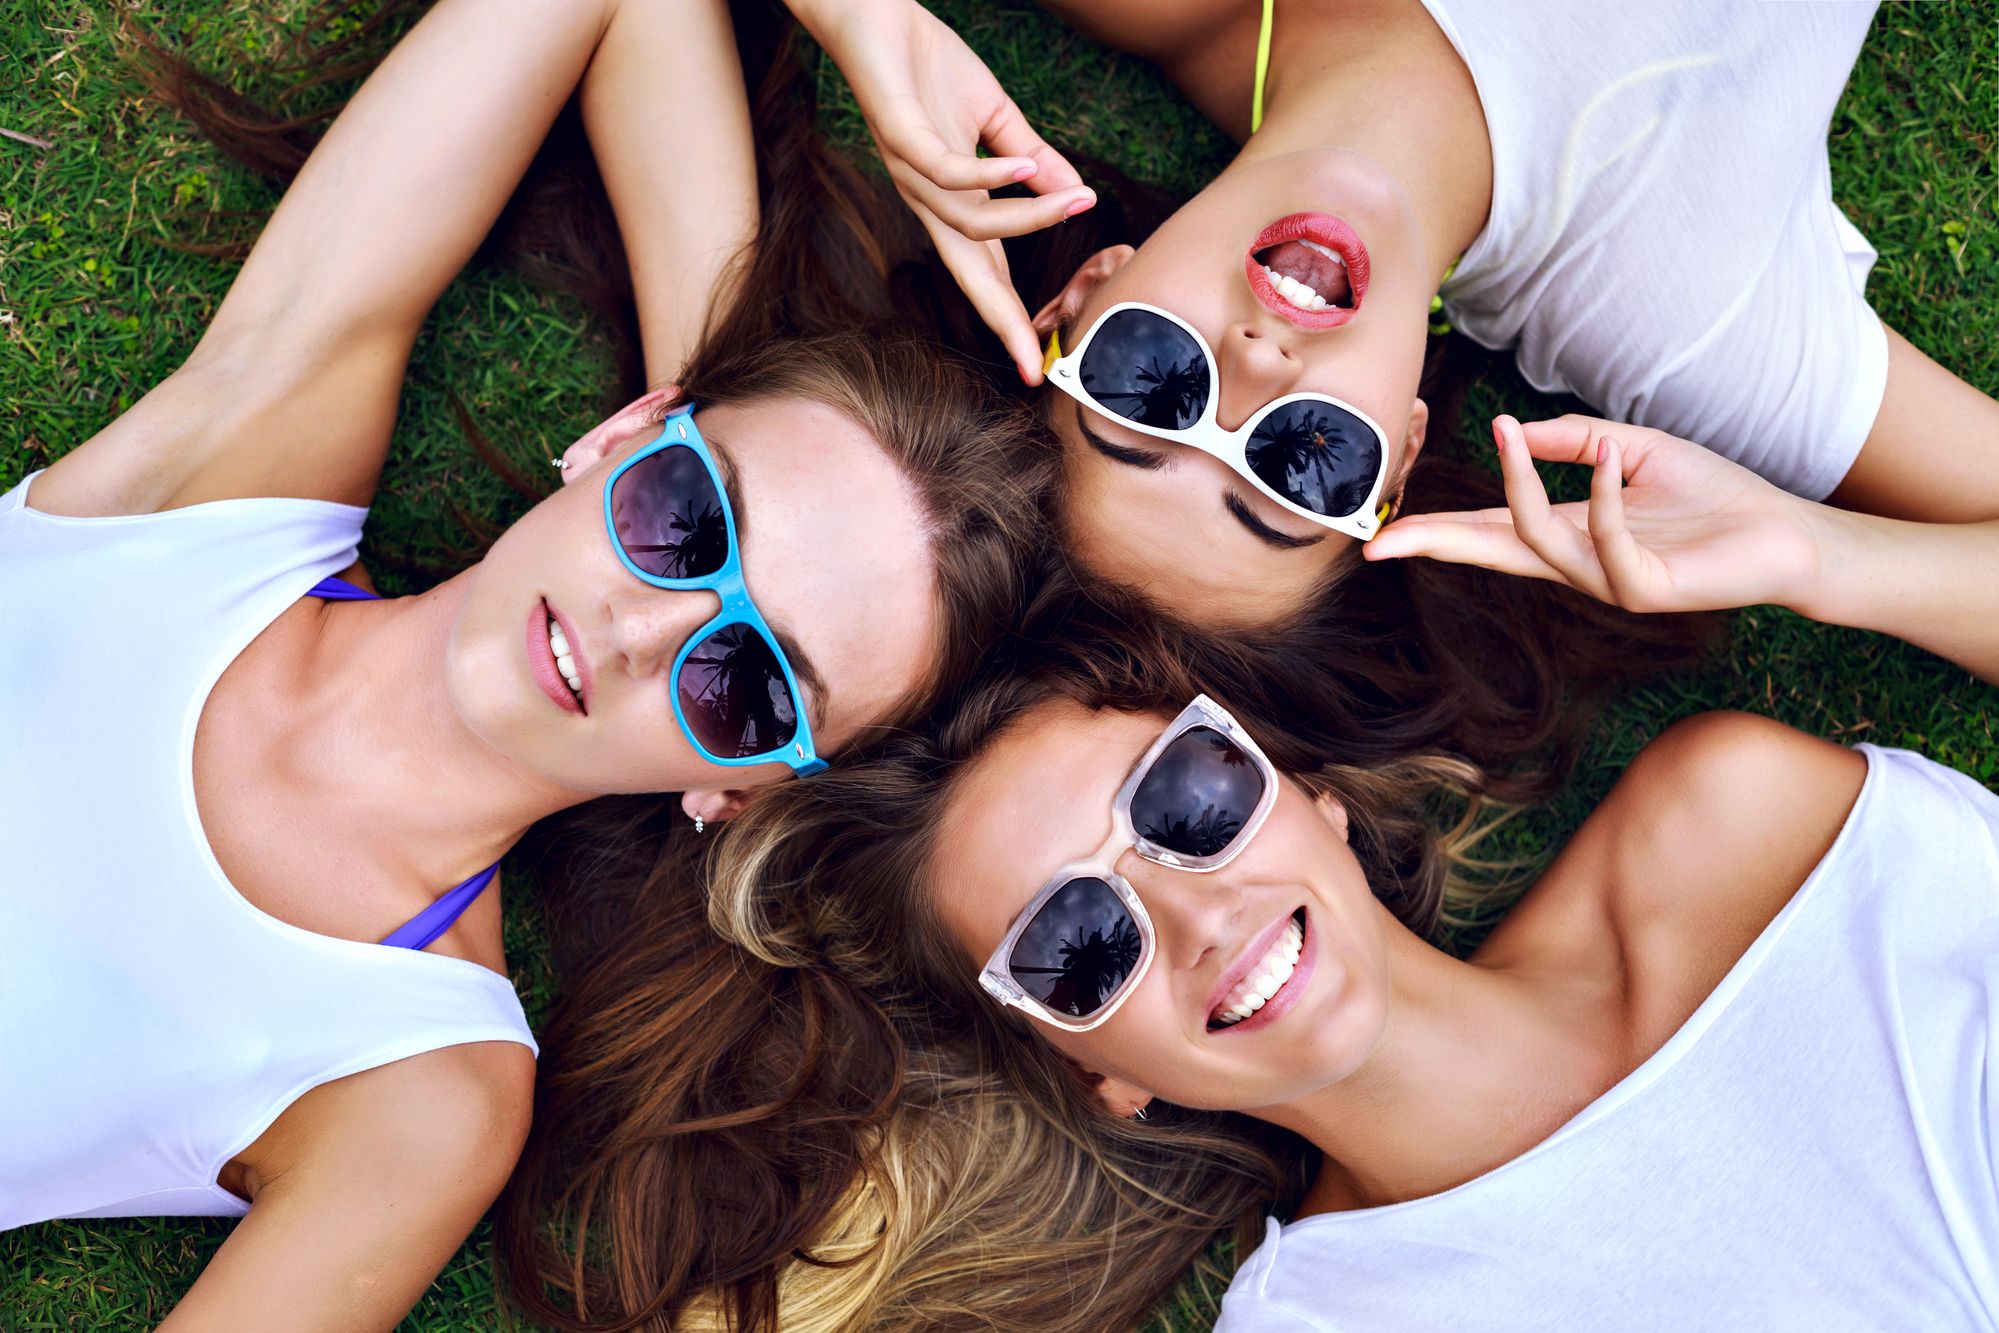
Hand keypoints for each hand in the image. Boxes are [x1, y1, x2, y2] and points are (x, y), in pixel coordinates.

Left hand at [794, 0, 1093, 381]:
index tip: (1036, 360)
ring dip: (1030, 216)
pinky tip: (1025, 166)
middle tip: (1030, 362)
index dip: (1012, 314)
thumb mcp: (998, 116)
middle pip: (968, 276)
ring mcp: (910, 172)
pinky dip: (990, 175)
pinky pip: (948, 172)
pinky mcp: (899, 137)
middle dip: (1001, 320)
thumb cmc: (929, 64)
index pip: (989, 270)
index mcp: (952, 201)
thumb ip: (1034, 159)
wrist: (874, 13)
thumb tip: (1076, 195)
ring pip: (972, 223)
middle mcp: (927, 199)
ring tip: (1077, 201)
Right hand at [1365, 414, 1825, 614]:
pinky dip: (1601, 496)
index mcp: (1570, 532)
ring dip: (1520, 486)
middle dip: (1435, 547)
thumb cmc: (1714, 496)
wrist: (1786, 534)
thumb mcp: (1632, 450)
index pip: (1490, 531)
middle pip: (1489, 554)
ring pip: (1537, 543)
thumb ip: (1574, 440)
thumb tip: (1514, 428)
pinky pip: (1606, 544)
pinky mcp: (1644, 590)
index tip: (1382, 532)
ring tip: (1512, 433)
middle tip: (1381, 545)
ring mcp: (1607, 582)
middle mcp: (1578, 563)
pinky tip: (1604, 456)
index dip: (1437, 531)